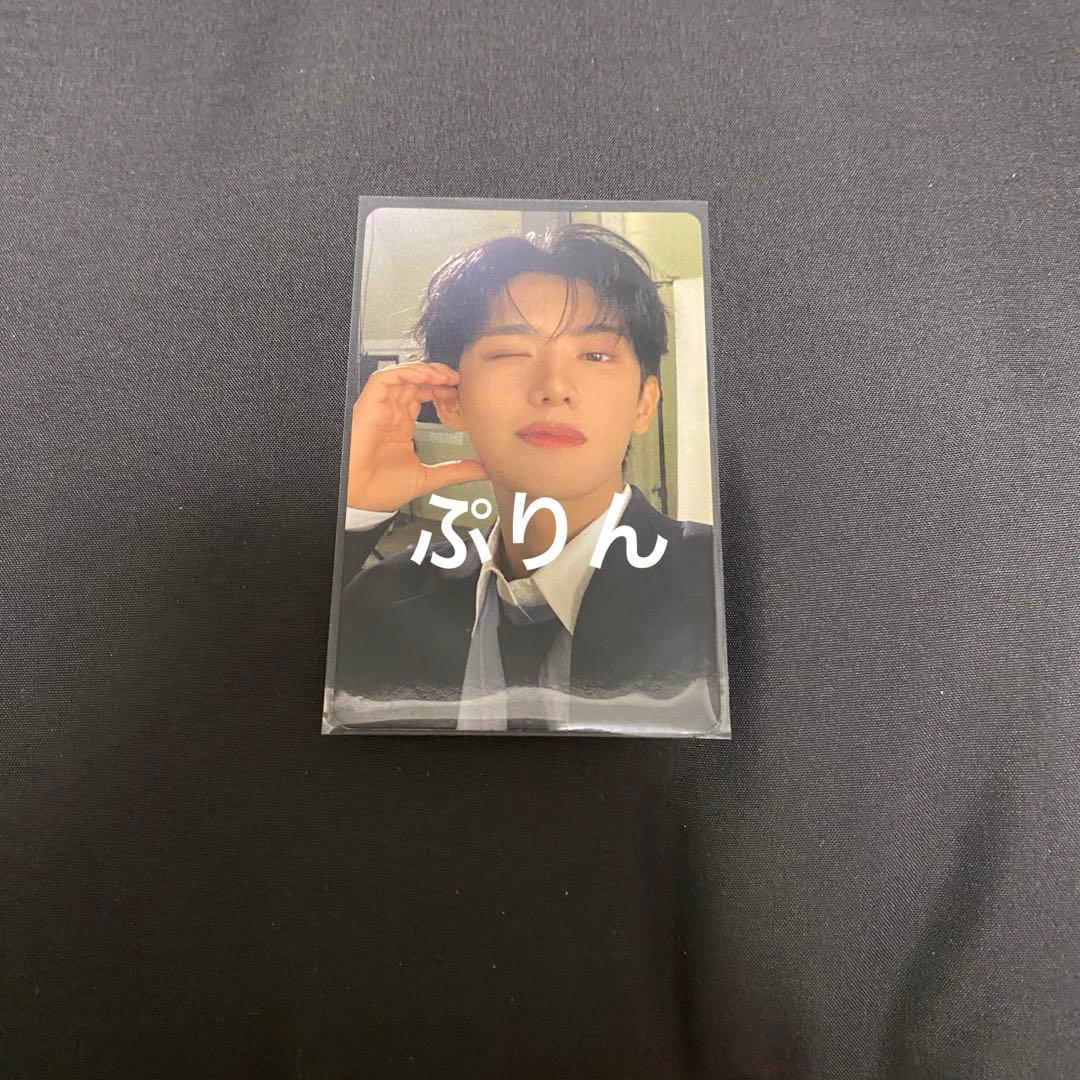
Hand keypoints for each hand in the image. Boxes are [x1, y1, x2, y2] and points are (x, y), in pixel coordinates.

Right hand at [346, 361, 488, 511]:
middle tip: (457, 382)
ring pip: (402, 375)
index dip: (442, 389)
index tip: (460, 394)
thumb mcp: (429, 477)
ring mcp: (380, 408)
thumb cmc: (382, 489)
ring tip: (445, 376)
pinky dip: (405, 372)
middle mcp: (391, 413)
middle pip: (416, 381)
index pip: (424, 395)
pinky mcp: (369, 405)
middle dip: (438, 376)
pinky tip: (424, 376)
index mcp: (402, 425)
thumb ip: (457, 470)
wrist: (362, 499)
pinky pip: (384, 378)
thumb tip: (484, 470)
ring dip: (425, 371)